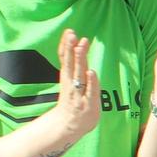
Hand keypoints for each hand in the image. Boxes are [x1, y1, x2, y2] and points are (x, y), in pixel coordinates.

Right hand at [49, 29, 101, 143]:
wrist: (69, 125)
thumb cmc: (73, 100)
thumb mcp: (72, 80)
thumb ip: (75, 64)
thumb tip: (77, 45)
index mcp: (68, 77)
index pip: (66, 58)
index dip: (67, 45)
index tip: (69, 31)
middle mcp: (72, 83)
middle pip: (71, 63)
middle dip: (71, 48)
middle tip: (72, 34)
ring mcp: (79, 93)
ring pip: (79, 74)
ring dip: (80, 60)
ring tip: (81, 46)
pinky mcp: (89, 103)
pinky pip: (90, 91)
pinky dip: (91, 81)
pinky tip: (91, 71)